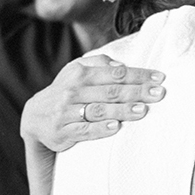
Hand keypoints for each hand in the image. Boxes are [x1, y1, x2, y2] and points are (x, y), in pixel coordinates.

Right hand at [20, 54, 165, 152]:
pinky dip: (100, 129)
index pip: (115, 72)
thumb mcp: (77, 71)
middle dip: (137, 92)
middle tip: (159, 94)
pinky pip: (84, 130)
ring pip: (99, 110)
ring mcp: (67, 111)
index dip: (139, 75)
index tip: (160, 78)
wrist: (35, 116)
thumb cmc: (67, 91)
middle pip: (111, 91)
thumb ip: (100, 63)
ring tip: (143, 110)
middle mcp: (73, 90)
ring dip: (122, 110)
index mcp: (80, 73)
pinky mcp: (63, 131)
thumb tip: (123, 65)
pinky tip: (115, 127)